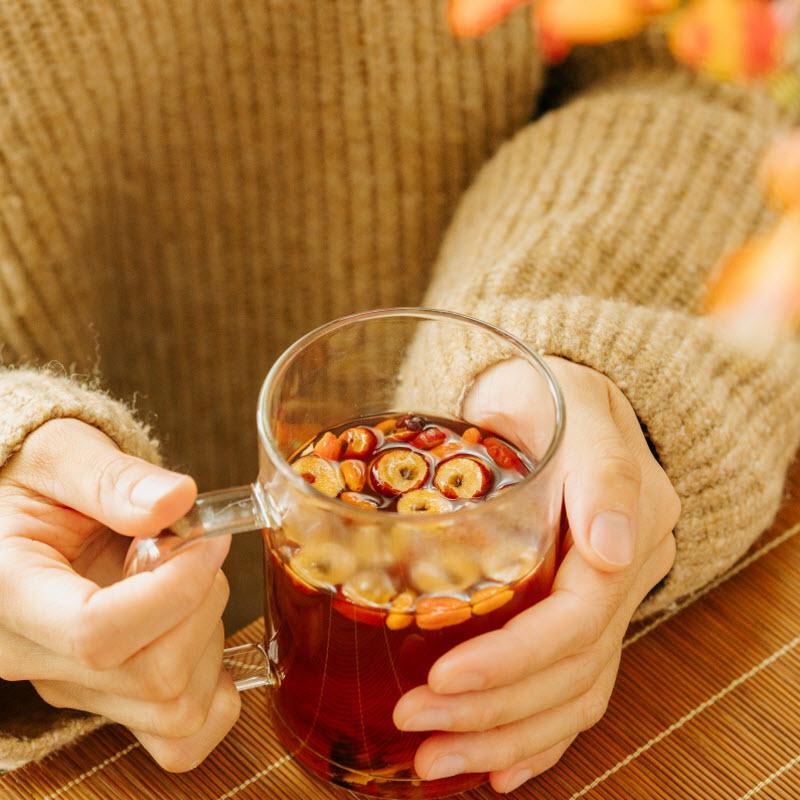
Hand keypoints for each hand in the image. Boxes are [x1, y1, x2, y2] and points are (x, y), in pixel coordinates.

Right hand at [0, 419, 238, 770]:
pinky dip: (215, 694)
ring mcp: (73, 686)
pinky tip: (203, 635)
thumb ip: (114, 478)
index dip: (177, 589)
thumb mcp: (65, 455)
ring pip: (176, 709)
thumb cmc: (41, 482)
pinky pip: (178, 739)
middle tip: (196, 550)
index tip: (208, 540)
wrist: (27, 512)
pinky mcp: (108, 699)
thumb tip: (178, 501)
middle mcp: (35, 658)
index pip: (98, 634)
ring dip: (211, 638)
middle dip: (204, 603)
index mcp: (10, 594)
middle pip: (154, 676)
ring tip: (188, 585)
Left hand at [393, 357, 678, 791]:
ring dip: (506, 736)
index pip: (580, 613)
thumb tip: (613, 550)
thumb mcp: (568, 403)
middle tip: (417, 726)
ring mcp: (610, 596)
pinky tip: (495, 768)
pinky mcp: (583, 612)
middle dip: (494, 709)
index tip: (444, 676)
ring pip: (574, 692)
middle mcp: (626, 569)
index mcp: (628, 518)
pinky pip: (574, 688)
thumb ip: (599, 468)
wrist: (554, 400)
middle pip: (573, 668)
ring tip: (437, 762)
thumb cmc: (547, 393)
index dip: (514, 655)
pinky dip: (536, 736)